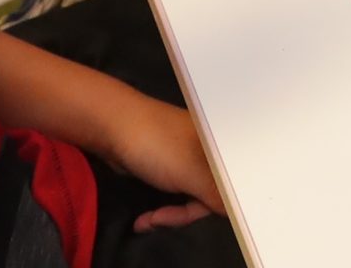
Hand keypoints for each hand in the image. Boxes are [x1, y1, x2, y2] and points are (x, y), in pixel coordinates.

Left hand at [92, 90, 223, 230]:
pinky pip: (177, 194)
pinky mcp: (172, 167)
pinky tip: (145, 219)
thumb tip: (238, 213)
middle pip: (213, 195)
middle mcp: (211, 153)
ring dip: (171, 214)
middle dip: (186, 213)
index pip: (236, 185)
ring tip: (150, 220)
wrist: (113, 128)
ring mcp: (190, 160)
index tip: (199, 220)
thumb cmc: (157, 146)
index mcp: (223, 147)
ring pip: (193, 197)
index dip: (222, 206)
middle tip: (163, 219)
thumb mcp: (192, 174)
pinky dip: (162, 209)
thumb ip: (218, 197)